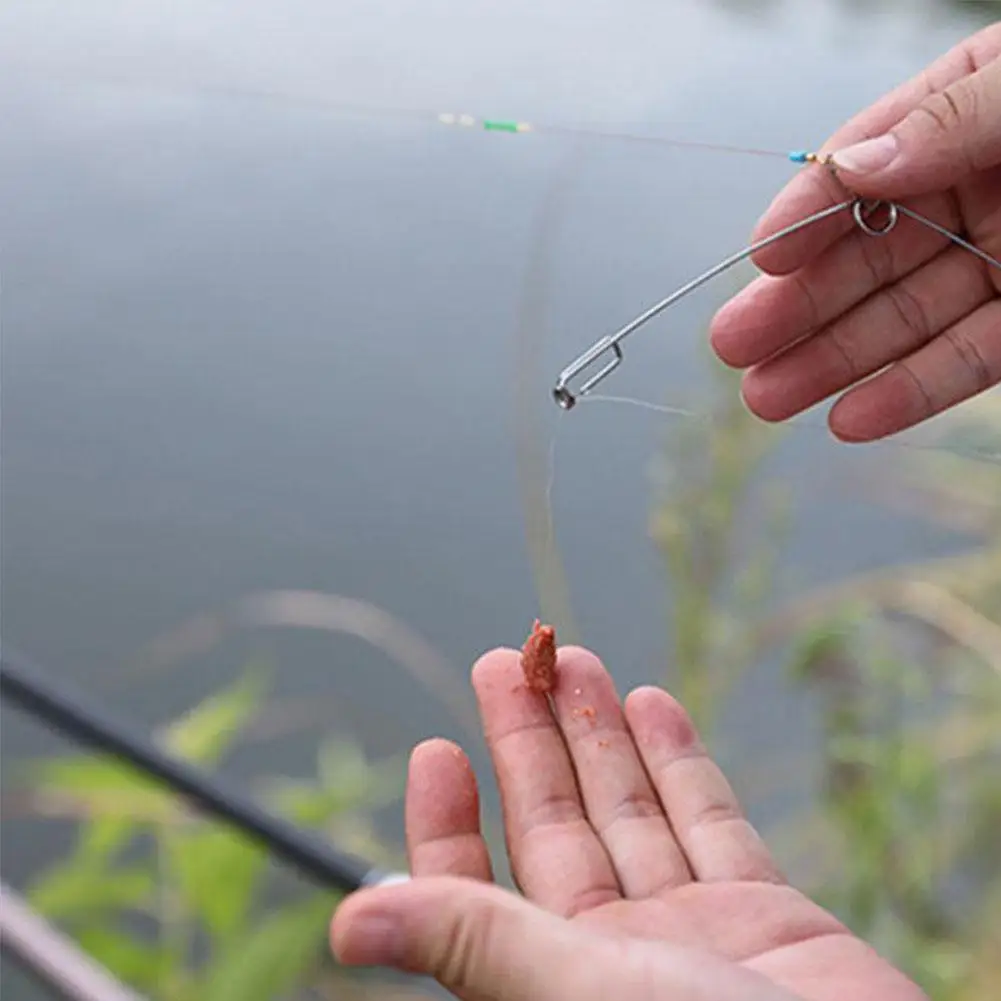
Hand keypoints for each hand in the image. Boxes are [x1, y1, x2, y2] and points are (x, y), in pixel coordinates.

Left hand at [331, 647, 926, 1000]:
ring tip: (572, 660)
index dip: (448, 820)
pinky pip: (712, 821)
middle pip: (555, 824)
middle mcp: (616, 956)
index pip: (476, 889)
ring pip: (632, 810)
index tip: (436, 745)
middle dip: (530, 739)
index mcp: (552, 980)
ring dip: (600, 732)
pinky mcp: (767, 917)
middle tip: (511, 659)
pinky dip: (680, 762)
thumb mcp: (579, 991)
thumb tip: (347, 920)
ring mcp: (694, 932)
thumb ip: (474, 943)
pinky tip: (650, 703)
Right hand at [710, 24, 1000, 442]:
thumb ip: (952, 122)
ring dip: (834, 364)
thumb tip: (848, 163)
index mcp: (974, 113)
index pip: (866, 167)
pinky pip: (971, 361)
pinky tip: (849, 419)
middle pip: (871, 255)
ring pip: (908, 320)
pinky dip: (910, 394)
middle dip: (800, 305)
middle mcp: (981, 187)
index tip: (759, 256)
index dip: (810, 212)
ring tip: (764, 400)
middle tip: (731, 348)